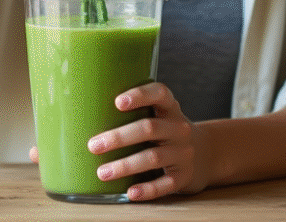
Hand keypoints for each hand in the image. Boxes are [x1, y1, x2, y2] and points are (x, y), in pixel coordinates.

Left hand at [88, 83, 209, 201]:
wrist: (204, 154)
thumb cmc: (165, 132)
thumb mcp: (158, 116)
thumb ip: (131, 113)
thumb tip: (82, 118)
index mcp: (170, 108)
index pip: (160, 93)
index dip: (140, 96)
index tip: (117, 102)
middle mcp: (179, 128)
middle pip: (149, 128)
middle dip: (119, 137)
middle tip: (93, 145)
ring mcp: (183, 152)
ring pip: (153, 157)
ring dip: (126, 165)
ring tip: (102, 173)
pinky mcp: (184, 176)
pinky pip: (165, 183)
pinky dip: (147, 189)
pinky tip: (129, 193)